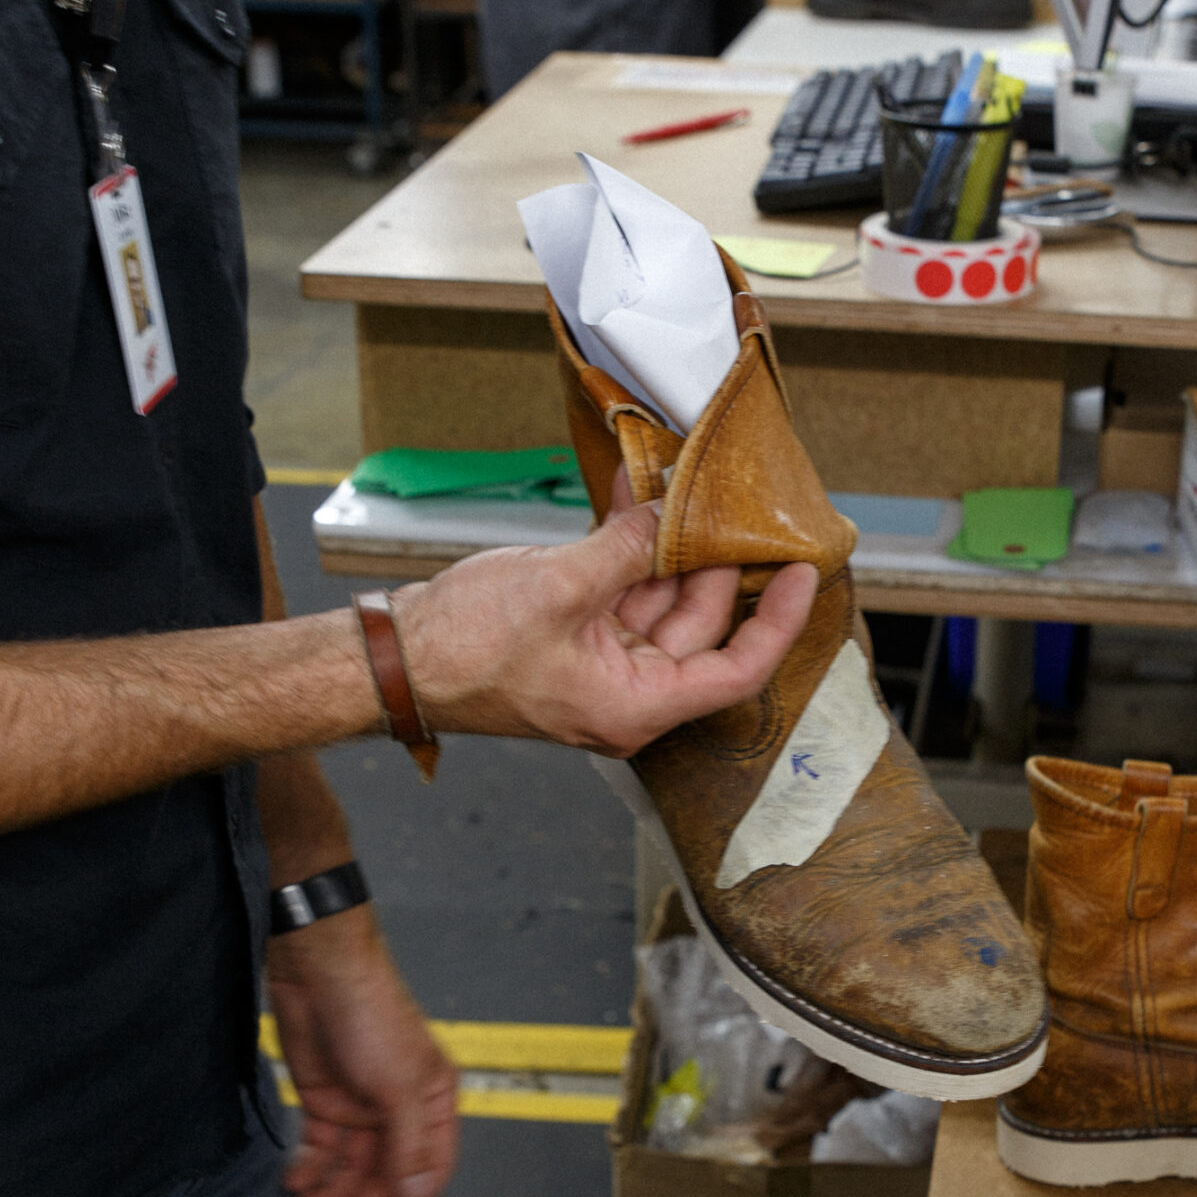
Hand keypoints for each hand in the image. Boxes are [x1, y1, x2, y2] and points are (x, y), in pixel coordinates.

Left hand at [268, 908, 459, 1196]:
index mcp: (432, 1103)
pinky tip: (293, 1184)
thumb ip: (407, 1145)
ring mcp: (360, 1106)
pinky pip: (319, 1149)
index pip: (427, 1169)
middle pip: (383, 1174)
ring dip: (328, 1192)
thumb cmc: (372, 1016)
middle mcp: (399, 1110)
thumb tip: (415, 1194)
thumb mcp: (399, 1085)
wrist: (319, 972)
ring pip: (348, 1167)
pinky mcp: (324, 1100)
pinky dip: (307, 1169)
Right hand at [395, 497, 817, 754]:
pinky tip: (640, 503)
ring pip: (662, 605)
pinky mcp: (577, 638)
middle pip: (701, 629)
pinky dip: (632, 552)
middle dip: (714, 565)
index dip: (776, 624)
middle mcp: (629, 693)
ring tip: (682, 490)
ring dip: (670, 550)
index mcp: (636, 706)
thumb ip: (625, 550)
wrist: (395, 659)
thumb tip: (669, 513)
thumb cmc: (465, 648)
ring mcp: (603, 666)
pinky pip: (623, 594)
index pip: (736, 672)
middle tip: (734, 505)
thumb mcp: (558, 586)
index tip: (802, 575)